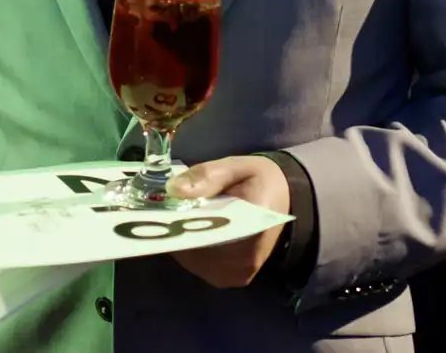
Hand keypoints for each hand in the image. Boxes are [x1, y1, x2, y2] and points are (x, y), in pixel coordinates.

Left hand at [168, 155, 289, 288]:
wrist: (285, 200)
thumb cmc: (260, 181)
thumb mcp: (237, 167)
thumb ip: (207, 176)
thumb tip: (174, 189)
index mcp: (252, 230)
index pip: (206, 235)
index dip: (178, 224)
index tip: (159, 209)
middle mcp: (245, 262)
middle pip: (194, 251)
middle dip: (175, 230)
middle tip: (160, 208)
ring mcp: (237, 275)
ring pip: (192, 260)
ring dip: (179, 239)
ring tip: (171, 216)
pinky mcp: (231, 279)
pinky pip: (199, 264)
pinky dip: (189, 247)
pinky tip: (186, 228)